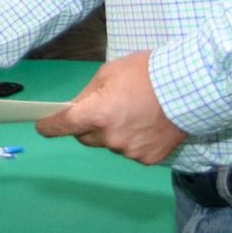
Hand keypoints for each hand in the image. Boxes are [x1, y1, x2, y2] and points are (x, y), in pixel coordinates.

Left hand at [36, 51, 185, 164]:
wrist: (189, 89)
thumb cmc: (148, 74)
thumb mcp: (110, 73)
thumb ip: (88, 94)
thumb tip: (76, 108)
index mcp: (96, 114)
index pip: (61, 126)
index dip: (48, 126)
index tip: (43, 126)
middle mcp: (109, 137)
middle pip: (85, 136)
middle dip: (87, 124)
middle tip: (105, 108)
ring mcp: (129, 151)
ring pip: (108, 144)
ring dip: (112, 132)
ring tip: (134, 113)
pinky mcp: (147, 159)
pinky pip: (130, 151)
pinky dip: (133, 140)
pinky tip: (147, 124)